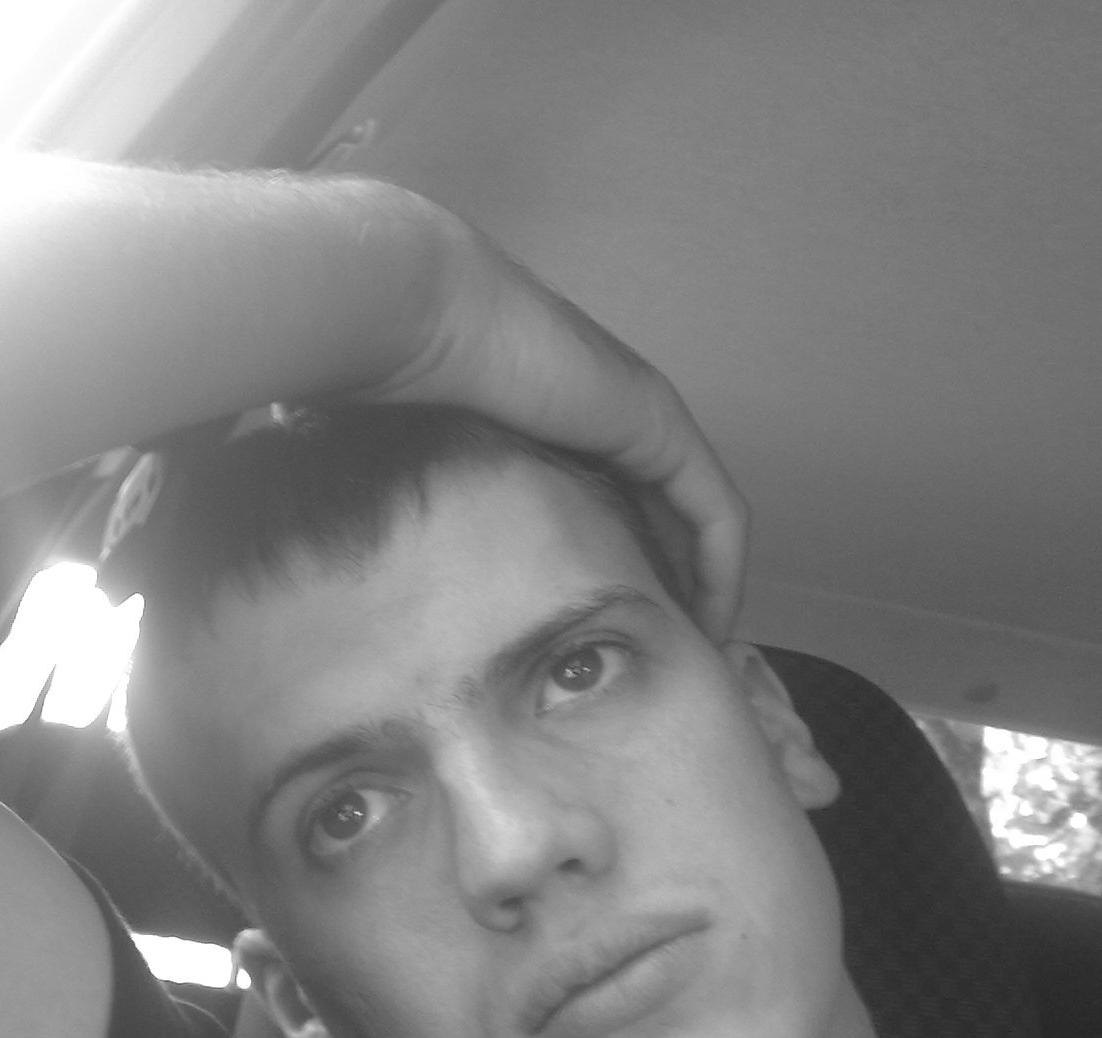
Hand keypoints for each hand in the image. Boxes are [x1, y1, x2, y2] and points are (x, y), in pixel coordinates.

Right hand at [362, 211, 748, 638]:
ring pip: (701, 520)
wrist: (422, 318)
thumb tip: (379, 568)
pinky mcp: (660, 427)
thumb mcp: (424, 469)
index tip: (616, 638)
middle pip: (668, 519)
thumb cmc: (397, 386)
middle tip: (666, 656)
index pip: (617, 509)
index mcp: (561, 427)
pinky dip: (722, 570)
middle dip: (675, 587)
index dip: (627, 574)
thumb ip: (430, 507)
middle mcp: (612, 419)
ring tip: (695, 648)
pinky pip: (717, 513)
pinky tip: (708, 620)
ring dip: (706, 586)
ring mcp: (643, 418)